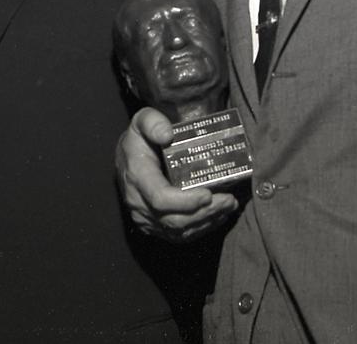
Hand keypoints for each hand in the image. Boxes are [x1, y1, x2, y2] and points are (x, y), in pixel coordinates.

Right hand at [115, 107, 237, 242]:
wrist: (127, 157)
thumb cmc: (139, 138)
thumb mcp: (142, 120)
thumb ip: (153, 122)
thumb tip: (167, 134)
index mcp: (136, 176)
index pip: (160, 198)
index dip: (186, 201)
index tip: (208, 193)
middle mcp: (138, 202)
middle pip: (173, 220)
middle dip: (204, 213)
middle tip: (228, 200)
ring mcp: (145, 217)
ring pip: (177, 232)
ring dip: (206, 222)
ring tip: (228, 206)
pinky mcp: (153, 225)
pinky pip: (177, 235)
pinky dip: (200, 228)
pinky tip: (217, 216)